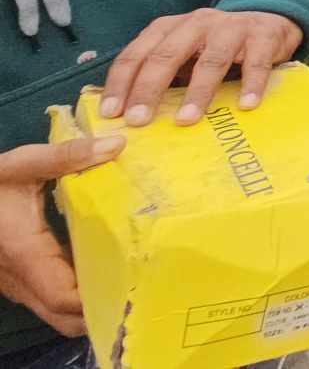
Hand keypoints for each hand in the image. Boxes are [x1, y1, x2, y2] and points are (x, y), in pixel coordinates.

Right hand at [0, 137, 124, 335]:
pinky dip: (76, 295)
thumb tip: (116, 145)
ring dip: (89, 305)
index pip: (64, 298)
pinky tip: (102, 271)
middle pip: (64, 317)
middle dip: (101, 312)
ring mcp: (16, 284)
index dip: (98, 300)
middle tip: (139, 289)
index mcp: (25, 255)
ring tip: (127, 282)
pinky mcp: (17, 279)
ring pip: (56, 313)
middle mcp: (19, 280)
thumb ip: (66, 156)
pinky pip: (48, 298)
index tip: (134, 284)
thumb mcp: (22, 164)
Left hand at [100, 8, 303, 125]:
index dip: (121, 83)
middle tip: (138, 120)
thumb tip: (128, 113)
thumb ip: (162, 73)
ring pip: (211, 60)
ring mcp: (231, 28)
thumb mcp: (184, 52)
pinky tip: (246, 106)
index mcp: (169, 28)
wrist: (269, 19)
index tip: (110, 113)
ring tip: (186, 120)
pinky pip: (256, 62)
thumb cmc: (217, 46)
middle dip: (149, 89)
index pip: (137, 53)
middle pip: (167, 55)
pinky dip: (252, 84)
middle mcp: (197, 23)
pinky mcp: (263, 36)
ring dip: (197, 92)